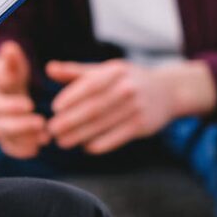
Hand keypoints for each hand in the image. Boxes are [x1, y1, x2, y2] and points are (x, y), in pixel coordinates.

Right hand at [0, 41, 48, 158]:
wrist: (3, 86)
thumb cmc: (8, 71)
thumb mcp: (11, 64)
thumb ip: (11, 59)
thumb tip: (9, 48)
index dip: (9, 105)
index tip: (29, 104)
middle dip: (20, 126)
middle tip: (42, 124)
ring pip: (4, 137)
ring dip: (24, 139)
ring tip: (45, 137)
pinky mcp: (0, 136)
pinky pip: (8, 147)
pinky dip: (21, 150)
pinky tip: (37, 149)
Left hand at [46, 59, 215, 154]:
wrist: (167, 91)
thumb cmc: (127, 80)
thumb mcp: (105, 70)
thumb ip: (75, 72)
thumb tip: (49, 68)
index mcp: (115, 72)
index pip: (90, 85)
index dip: (71, 97)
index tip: (55, 108)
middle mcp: (127, 88)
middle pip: (94, 107)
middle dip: (70, 121)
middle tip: (52, 130)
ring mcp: (137, 107)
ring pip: (103, 124)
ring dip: (80, 135)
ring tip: (62, 142)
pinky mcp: (142, 125)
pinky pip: (117, 137)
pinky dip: (100, 144)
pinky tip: (85, 147)